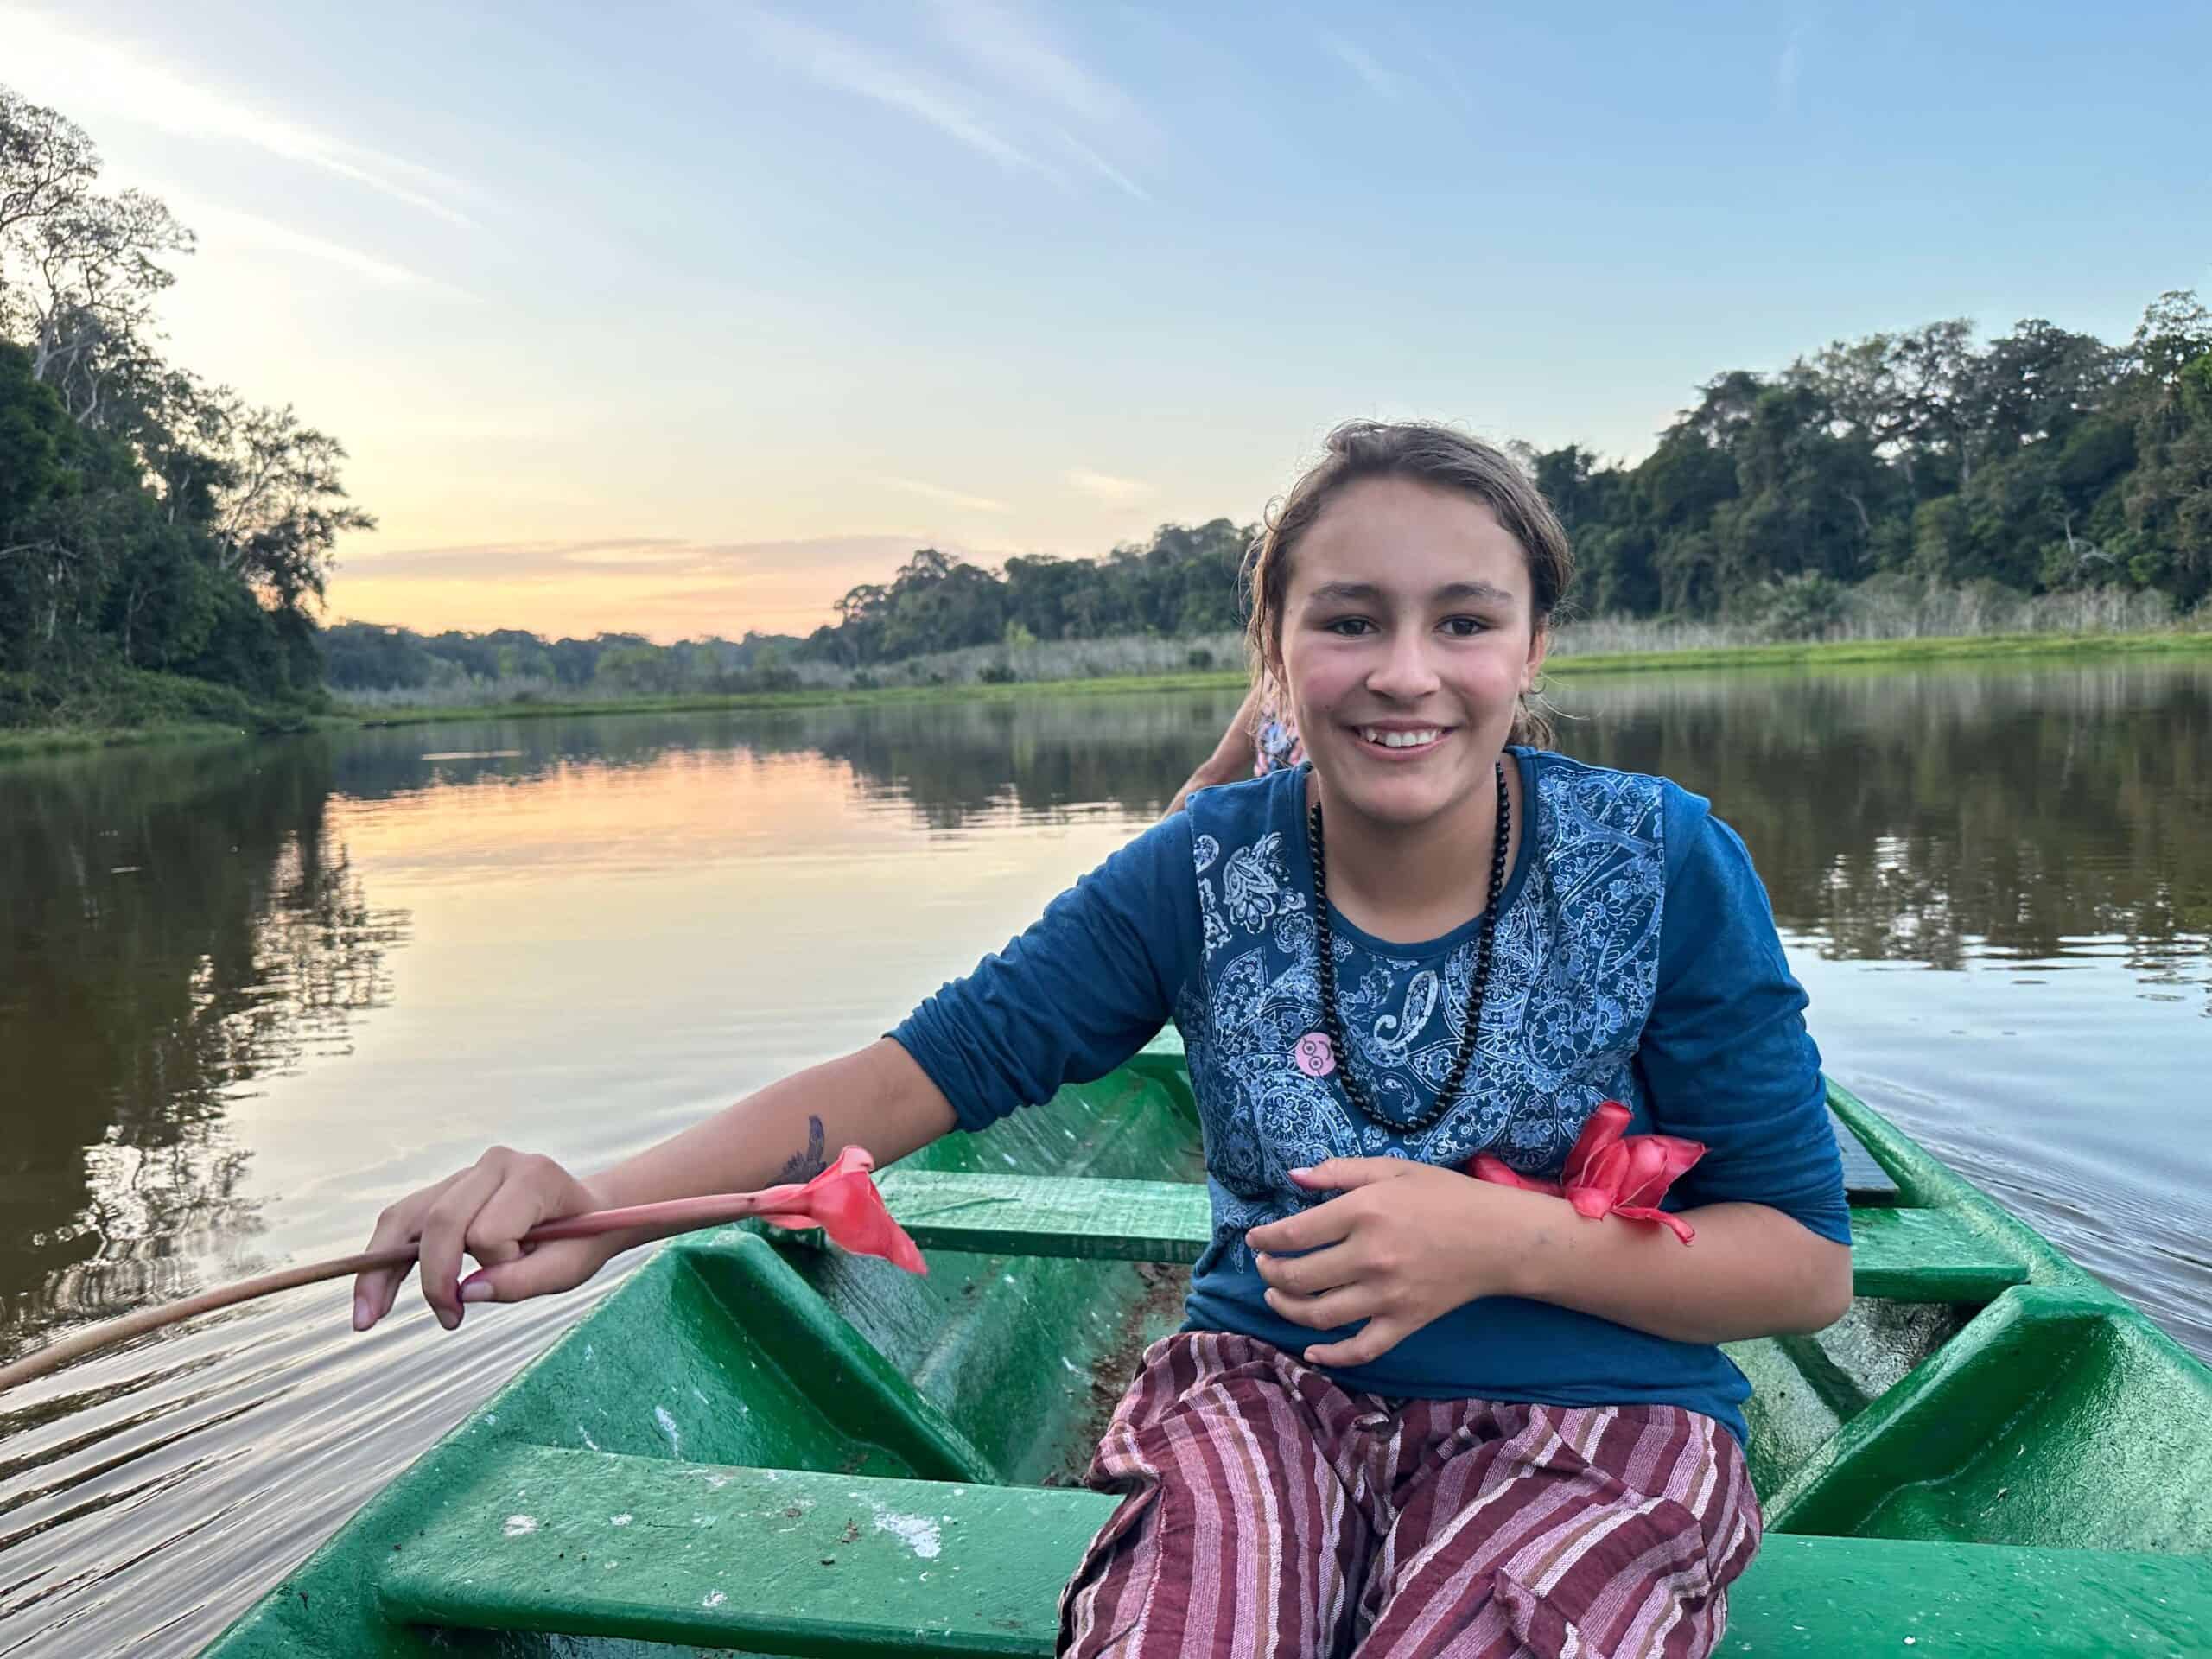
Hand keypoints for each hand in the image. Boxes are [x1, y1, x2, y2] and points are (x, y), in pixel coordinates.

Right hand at [352, 1146, 613, 1333]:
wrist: (588, 1214)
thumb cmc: (581, 1240)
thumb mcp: (569, 1268)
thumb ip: (523, 1281)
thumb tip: (468, 1293)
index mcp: (531, 1176)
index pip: (489, 1229)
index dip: (497, 1263)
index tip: (519, 1272)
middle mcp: (494, 1165)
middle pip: (441, 1220)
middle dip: (433, 1277)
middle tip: (448, 1320)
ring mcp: (465, 1174)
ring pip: (408, 1217)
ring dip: (384, 1270)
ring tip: (368, 1318)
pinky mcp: (445, 1190)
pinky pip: (404, 1221)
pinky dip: (383, 1259)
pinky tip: (371, 1297)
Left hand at [1243, 1157, 1547, 1366]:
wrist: (1499, 1238)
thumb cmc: (1445, 1196)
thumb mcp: (1392, 1169)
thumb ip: (1340, 1172)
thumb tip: (1293, 1176)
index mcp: (1364, 1212)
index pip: (1294, 1234)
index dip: (1265, 1239)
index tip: (1255, 1239)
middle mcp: (1370, 1257)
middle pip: (1299, 1278)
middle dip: (1269, 1274)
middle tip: (1264, 1267)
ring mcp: (1387, 1296)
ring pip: (1319, 1316)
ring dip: (1287, 1309)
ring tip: (1277, 1297)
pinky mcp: (1405, 1323)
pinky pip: (1361, 1349)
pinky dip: (1332, 1356)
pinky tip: (1312, 1351)